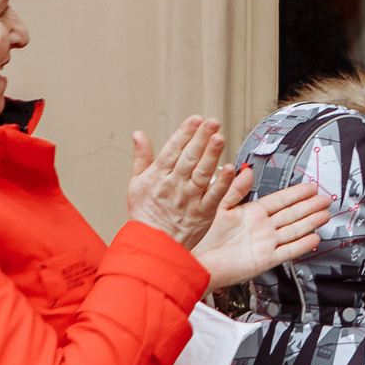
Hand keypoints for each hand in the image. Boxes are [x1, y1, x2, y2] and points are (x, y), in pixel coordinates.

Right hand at [126, 116, 230, 246]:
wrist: (152, 245)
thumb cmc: (145, 215)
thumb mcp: (135, 183)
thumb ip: (141, 157)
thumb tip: (138, 134)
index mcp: (158, 176)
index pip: (172, 150)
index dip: (185, 133)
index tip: (195, 119)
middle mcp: (174, 185)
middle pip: (189, 158)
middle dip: (201, 138)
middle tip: (212, 122)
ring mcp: (189, 199)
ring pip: (202, 173)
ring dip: (211, 154)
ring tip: (220, 137)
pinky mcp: (203, 212)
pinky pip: (214, 195)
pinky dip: (222, 182)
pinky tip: (229, 169)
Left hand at [192, 165, 333, 290]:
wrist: (195, 261)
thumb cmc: (202, 237)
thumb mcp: (218, 206)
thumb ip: (234, 189)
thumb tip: (245, 171)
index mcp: (251, 212)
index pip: (280, 200)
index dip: (296, 193)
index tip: (310, 187)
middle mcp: (261, 227)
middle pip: (292, 214)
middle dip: (310, 206)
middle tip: (325, 199)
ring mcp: (265, 243)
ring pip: (294, 230)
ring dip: (310, 222)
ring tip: (325, 215)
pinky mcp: (265, 258)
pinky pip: (288, 251)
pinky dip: (302, 245)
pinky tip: (313, 239)